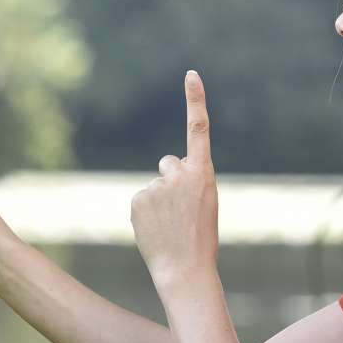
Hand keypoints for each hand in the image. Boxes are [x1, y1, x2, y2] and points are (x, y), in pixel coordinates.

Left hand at [130, 70, 219, 283]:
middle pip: (168, 163)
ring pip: (155, 184)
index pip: (198, 129)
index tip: (191, 74)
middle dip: (171, 180)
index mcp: (204, 173)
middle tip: (180, 209)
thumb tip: (164, 170)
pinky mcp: (138, 198)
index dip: (195, 100)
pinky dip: (145, 212)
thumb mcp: (204, 203)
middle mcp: (180, 174)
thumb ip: (188, 180)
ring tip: (169, 225)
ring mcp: (157, 185)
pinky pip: (140, 199)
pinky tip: (156, 229)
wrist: (185, 268)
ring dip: (159, 200)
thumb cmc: (200, 238)